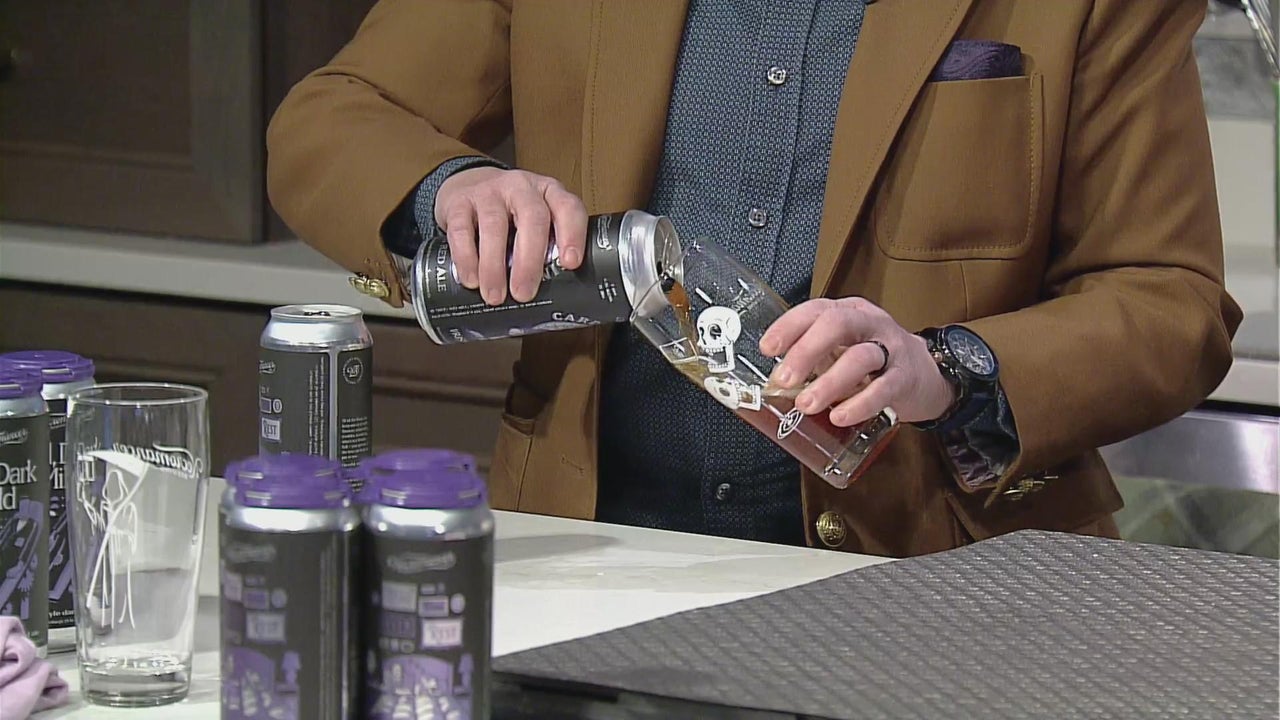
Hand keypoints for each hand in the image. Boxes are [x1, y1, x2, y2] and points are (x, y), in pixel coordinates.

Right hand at [435, 167, 587, 304]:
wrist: (467, 184)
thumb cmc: (509, 212)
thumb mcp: (533, 220)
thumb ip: (546, 246)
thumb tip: (551, 294)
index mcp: (548, 193)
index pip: (568, 207)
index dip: (572, 235)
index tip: (569, 263)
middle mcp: (521, 188)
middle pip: (532, 218)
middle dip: (529, 260)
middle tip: (524, 293)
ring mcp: (489, 191)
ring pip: (494, 225)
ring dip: (494, 266)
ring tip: (495, 295)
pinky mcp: (458, 202)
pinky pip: (461, 231)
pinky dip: (466, 258)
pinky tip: (471, 279)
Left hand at [759, 297, 955, 426]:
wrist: (926, 375)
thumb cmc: (873, 362)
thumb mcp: (841, 350)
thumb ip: (812, 361)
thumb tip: (773, 384)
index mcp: (848, 312)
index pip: (816, 309)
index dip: (789, 326)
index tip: (768, 348)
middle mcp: (869, 324)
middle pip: (837, 324)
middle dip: (806, 351)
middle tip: (785, 379)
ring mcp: (891, 349)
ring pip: (860, 357)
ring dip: (829, 382)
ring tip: (807, 404)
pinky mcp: (906, 378)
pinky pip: (883, 388)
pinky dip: (859, 404)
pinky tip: (840, 415)